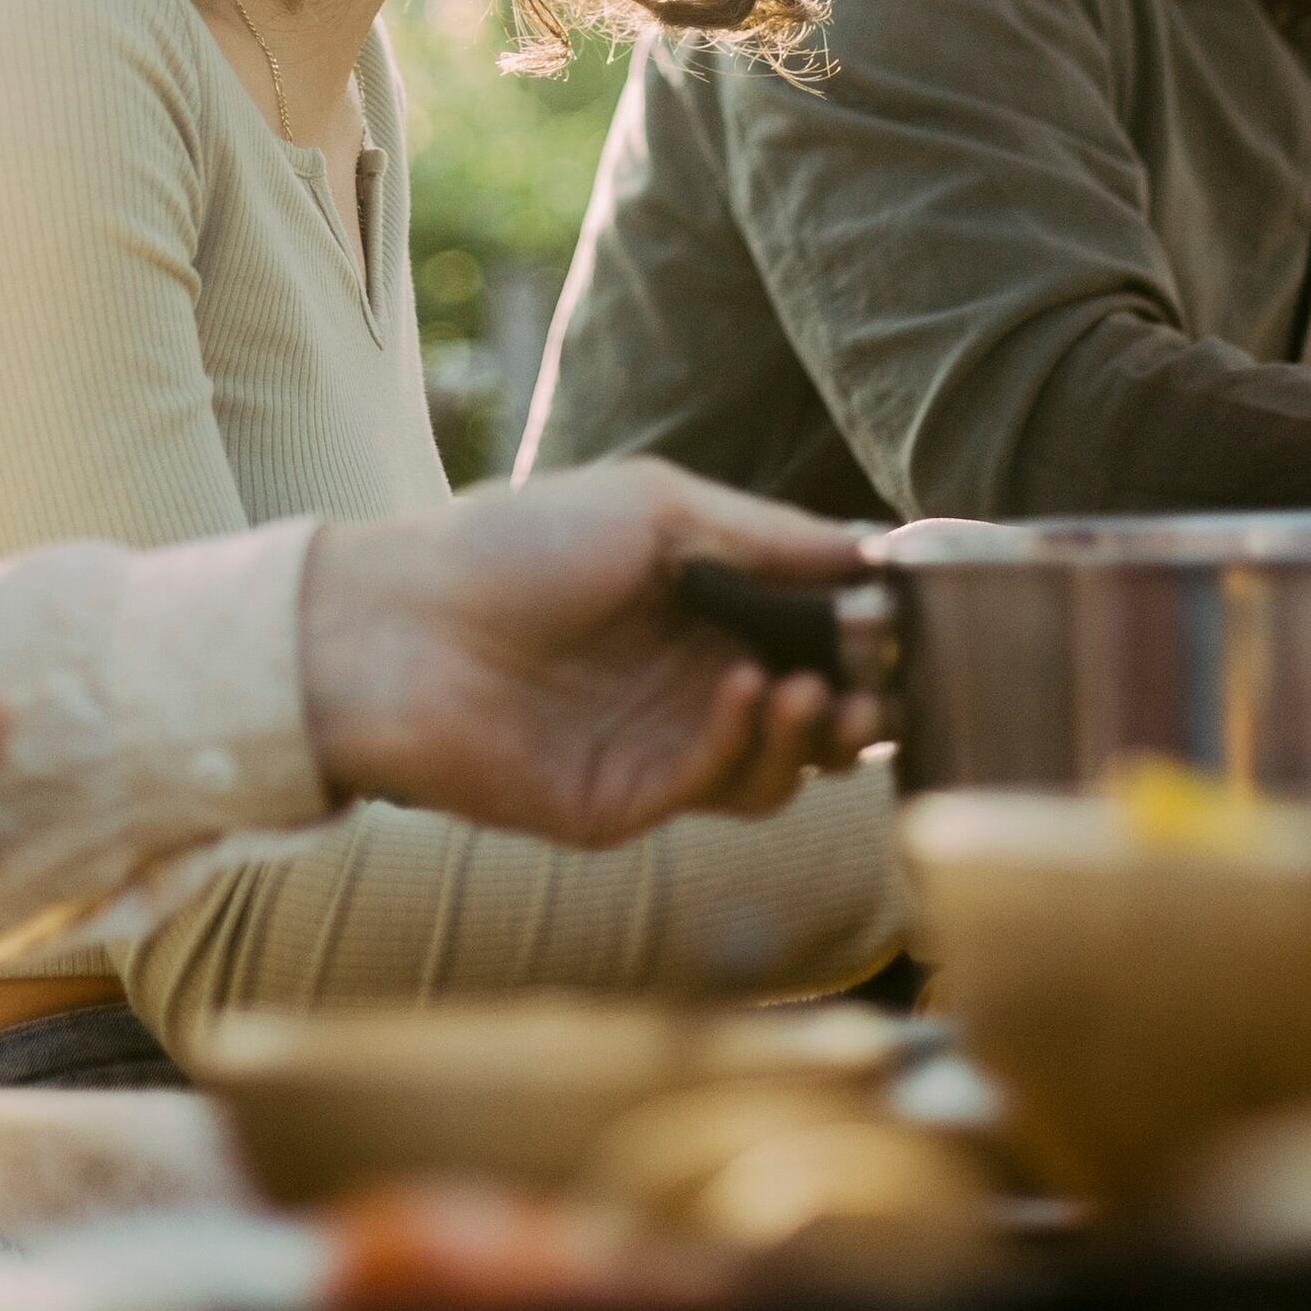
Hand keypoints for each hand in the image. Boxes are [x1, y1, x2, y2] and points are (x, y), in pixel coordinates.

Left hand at [300, 461, 887, 846]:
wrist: (395, 630)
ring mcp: (661, 745)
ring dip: (816, 732)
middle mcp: (690, 677)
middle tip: (890, 687)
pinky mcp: (627, 803)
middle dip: (865, 702)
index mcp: (700, 601)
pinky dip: (749, 745)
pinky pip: (720, 789)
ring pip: (783, 765)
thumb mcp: (654, 507)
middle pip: (816, 710)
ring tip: (820, 691)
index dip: (869, 630)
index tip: (916, 620)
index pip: (814, 628)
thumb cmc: (512, 543)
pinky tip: (746, 691)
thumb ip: (767, 537)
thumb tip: (877, 548)